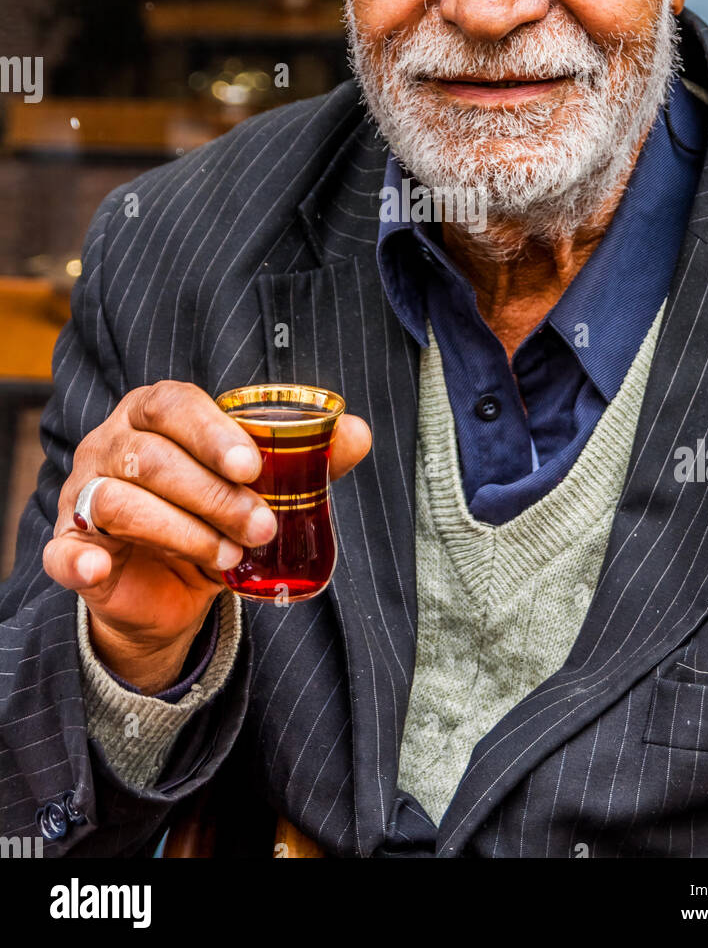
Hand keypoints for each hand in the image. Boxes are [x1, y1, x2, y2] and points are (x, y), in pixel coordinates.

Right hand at [42, 381, 371, 692]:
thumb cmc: (211, 515)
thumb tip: (358, 432)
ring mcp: (84, 495)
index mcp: (153, 414)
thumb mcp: (259, 489)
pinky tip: (103, 566)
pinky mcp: (70, 548)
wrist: (169, 588)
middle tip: (262, 526)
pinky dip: (80, 557)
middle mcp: (112, 445)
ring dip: (182, 532)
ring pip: (120, 502)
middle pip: (153, 458)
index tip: (252, 466)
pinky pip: (64, 549)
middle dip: (214, 495)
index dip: (211, 432)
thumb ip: (306, 459)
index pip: (174, 404)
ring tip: (230, 557)